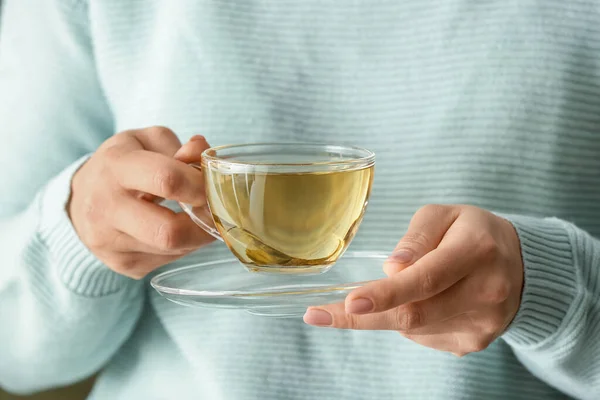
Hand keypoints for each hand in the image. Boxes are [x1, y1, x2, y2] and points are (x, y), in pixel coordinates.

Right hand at [69, 126, 212, 277]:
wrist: (79, 200)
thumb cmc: (122, 164)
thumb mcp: (146, 141)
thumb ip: (179, 146)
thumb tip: (203, 154)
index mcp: (116, 166)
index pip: (166, 179)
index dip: (199, 185)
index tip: (211, 184)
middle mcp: (106, 207)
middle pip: (169, 231)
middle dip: (204, 222)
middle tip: (214, 210)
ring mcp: (109, 242)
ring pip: (173, 249)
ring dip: (197, 235)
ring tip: (197, 217)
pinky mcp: (120, 263)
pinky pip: (167, 260)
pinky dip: (183, 246)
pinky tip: (175, 229)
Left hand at [304, 205, 523, 355]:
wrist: (523, 267)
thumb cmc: (474, 233)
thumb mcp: (446, 215)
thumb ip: (417, 237)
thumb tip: (392, 270)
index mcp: (476, 252)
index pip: (426, 278)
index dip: (386, 294)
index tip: (351, 303)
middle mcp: (485, 293)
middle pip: (415, 314)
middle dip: (363, 315)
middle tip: (318, 314)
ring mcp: (482, 325)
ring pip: (414, 328)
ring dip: (386, 312)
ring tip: (384, 293)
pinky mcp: (475, 343)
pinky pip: (424, 336)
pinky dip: (409, 320)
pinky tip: (422, 301)